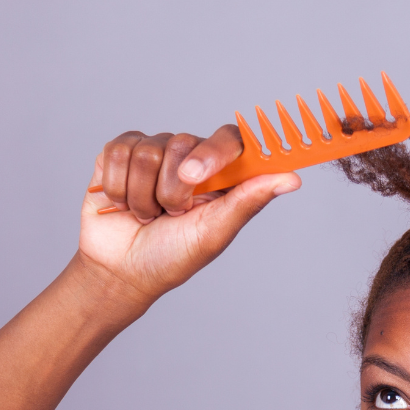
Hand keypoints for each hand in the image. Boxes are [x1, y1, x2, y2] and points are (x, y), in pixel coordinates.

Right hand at [78, 126, 300, 307]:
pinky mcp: (120, 153)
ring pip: (146, 151)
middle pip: (181, 144)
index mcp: (221, 175)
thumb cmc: (174, 257)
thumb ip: (249, 201)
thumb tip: (293, 179)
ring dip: (142, 195)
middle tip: (171, 215)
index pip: (229, 139)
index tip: (195, 176)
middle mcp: (191, 157)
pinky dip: (117, 187)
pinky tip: (122, 204)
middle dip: (171, 191)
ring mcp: (155, 152)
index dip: (213, 152)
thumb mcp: (215, 234)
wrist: (122, 270)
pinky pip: (117, 152)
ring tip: (147, 215)